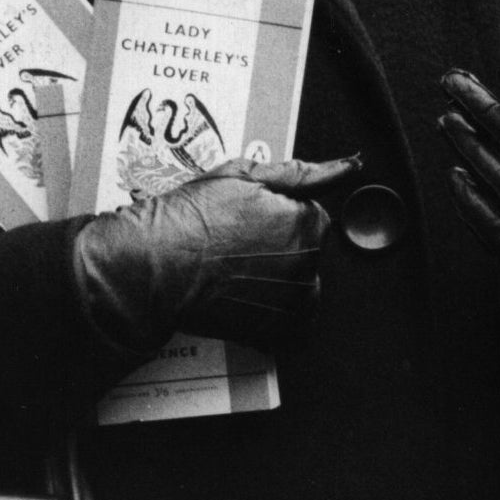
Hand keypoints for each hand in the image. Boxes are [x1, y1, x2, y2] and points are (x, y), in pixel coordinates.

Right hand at [72, 153, 361, 354]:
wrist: (152, 267)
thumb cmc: (188, 221)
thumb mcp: (243, 176)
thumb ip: (303, 173)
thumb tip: (347, 166)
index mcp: (306, 223)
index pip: (312, 216)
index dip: (277, 216)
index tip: (249, 221)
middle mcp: (307, 265)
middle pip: (308, 251)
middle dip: (281, 247)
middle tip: (237, 245)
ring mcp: (293, 302)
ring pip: (299, 284)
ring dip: (278, 279)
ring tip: (237, 272)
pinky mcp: (277, 333)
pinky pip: (293, 323)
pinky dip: (275, 314)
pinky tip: (245, 297)